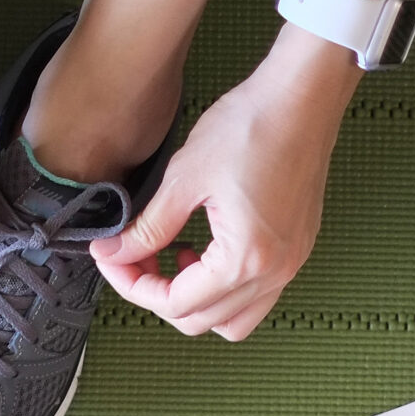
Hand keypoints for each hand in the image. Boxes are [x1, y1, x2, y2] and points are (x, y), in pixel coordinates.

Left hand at [91, 28, 358, 340]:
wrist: (302, 95)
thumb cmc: (251, 126)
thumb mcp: (184, 178)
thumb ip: (147, 228)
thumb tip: (113, 253)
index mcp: (245, 259)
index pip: (176, 304)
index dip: (133, 286)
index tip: (112, 259)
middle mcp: (274, 272)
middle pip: (201, 320)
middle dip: (158, 295)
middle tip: (133, 258)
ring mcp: (291, 264)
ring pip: (232, 320)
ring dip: (195, 301)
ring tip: (172, 256)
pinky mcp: (296, 250)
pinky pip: (256, 296)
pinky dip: (223, 288)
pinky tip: (203, 250)